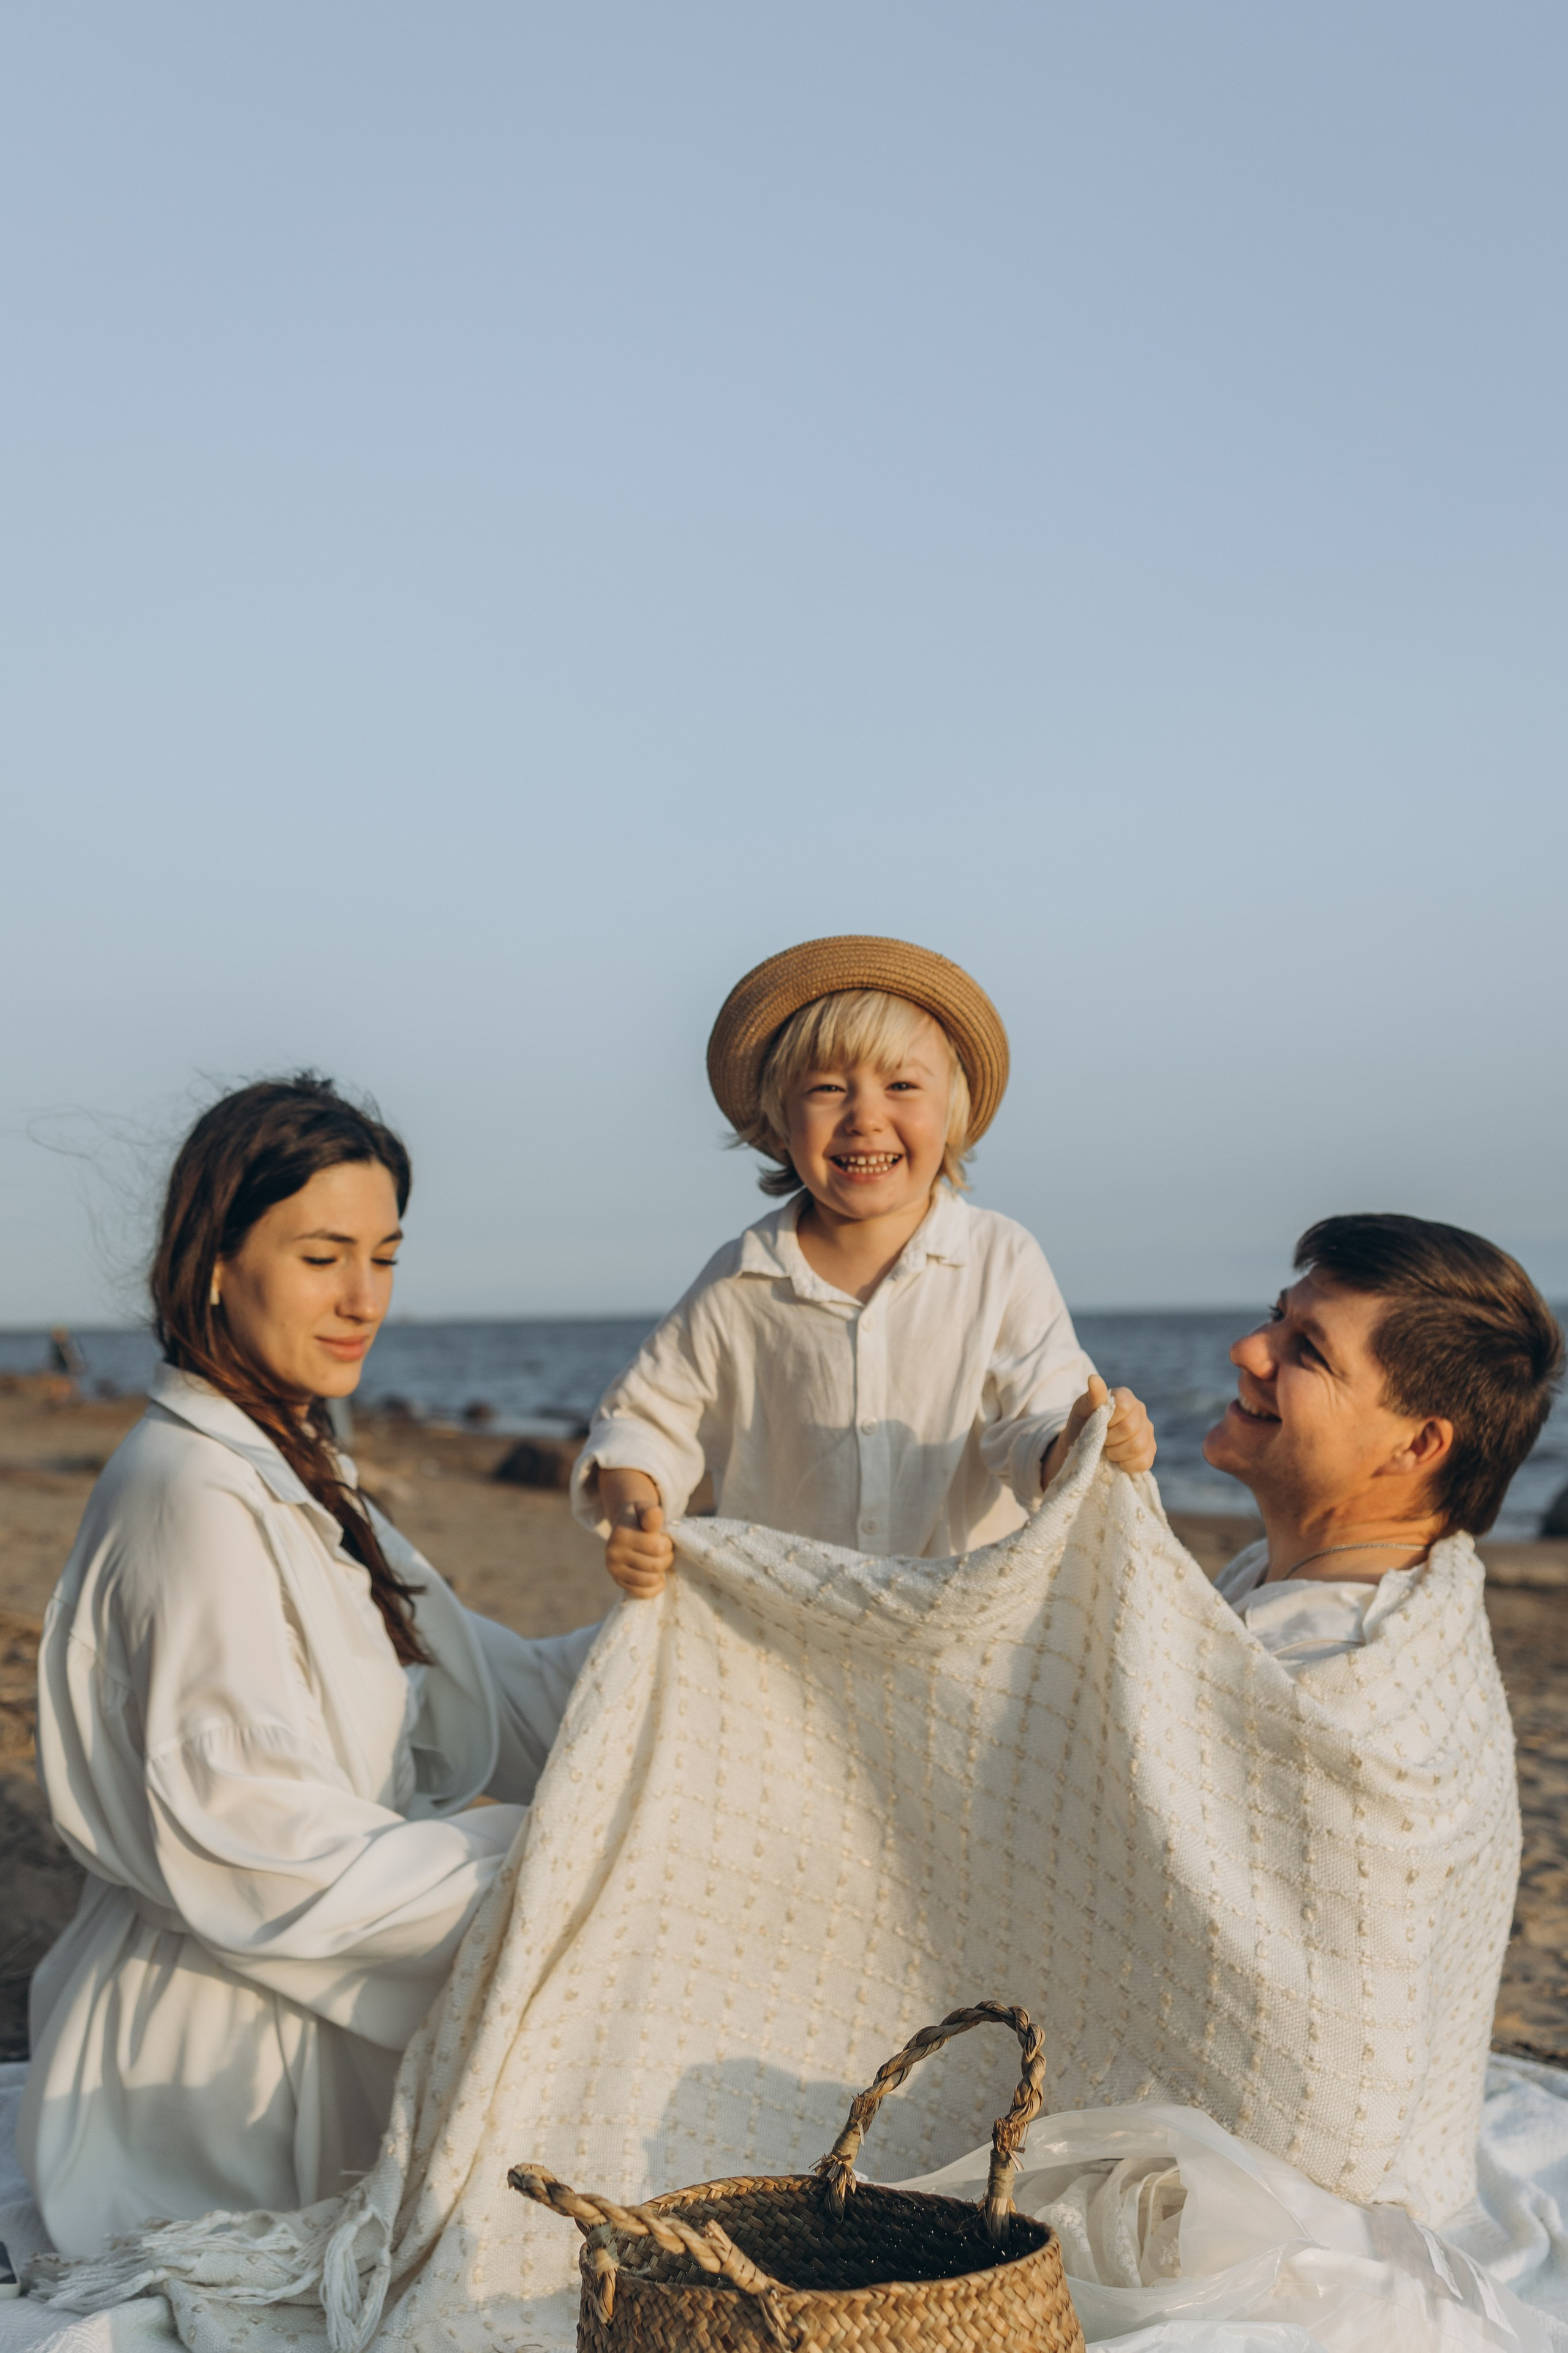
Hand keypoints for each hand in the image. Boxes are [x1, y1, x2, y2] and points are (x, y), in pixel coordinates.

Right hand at [602, 1468, 675, 1599]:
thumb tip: (654, 1516)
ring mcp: (614, 1570)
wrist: (624, 1529)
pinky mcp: (618, 1582)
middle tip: (665, 1552)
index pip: (657, 1547)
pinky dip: (654, 1587)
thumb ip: (652, 1512)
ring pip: (650, 1580)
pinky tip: (657, 1577)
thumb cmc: (639, 1519)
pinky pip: (641, 1593)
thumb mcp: (644, 1509)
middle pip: (655, 1565)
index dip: (667, 1544)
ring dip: (661, 1572)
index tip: (664, 1539)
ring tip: (659, 1561)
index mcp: (621, 1534)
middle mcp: (613, 1553)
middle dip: (667, 1558)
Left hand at [1041, 1375, 1157, 1487]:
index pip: (1124, 1406)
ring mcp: (1148, 1431)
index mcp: (1125, 1397)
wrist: (1083, 1448)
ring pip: (1139, 1445)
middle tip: (1101, 1440)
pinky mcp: (1150, 1451)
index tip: (1098, 1424)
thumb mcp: (1082, 1410)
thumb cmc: (1083, 1424)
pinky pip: (1144, 1461)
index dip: (1108, 1420)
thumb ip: (1092, 1397)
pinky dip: (1127, 1465)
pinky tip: (1118, 1461)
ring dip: (1117, 1453)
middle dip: (1110, 1439)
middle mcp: (1140, 1411)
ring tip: (1108, 1451)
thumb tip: (1094, 1379)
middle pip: (1131, 1428)